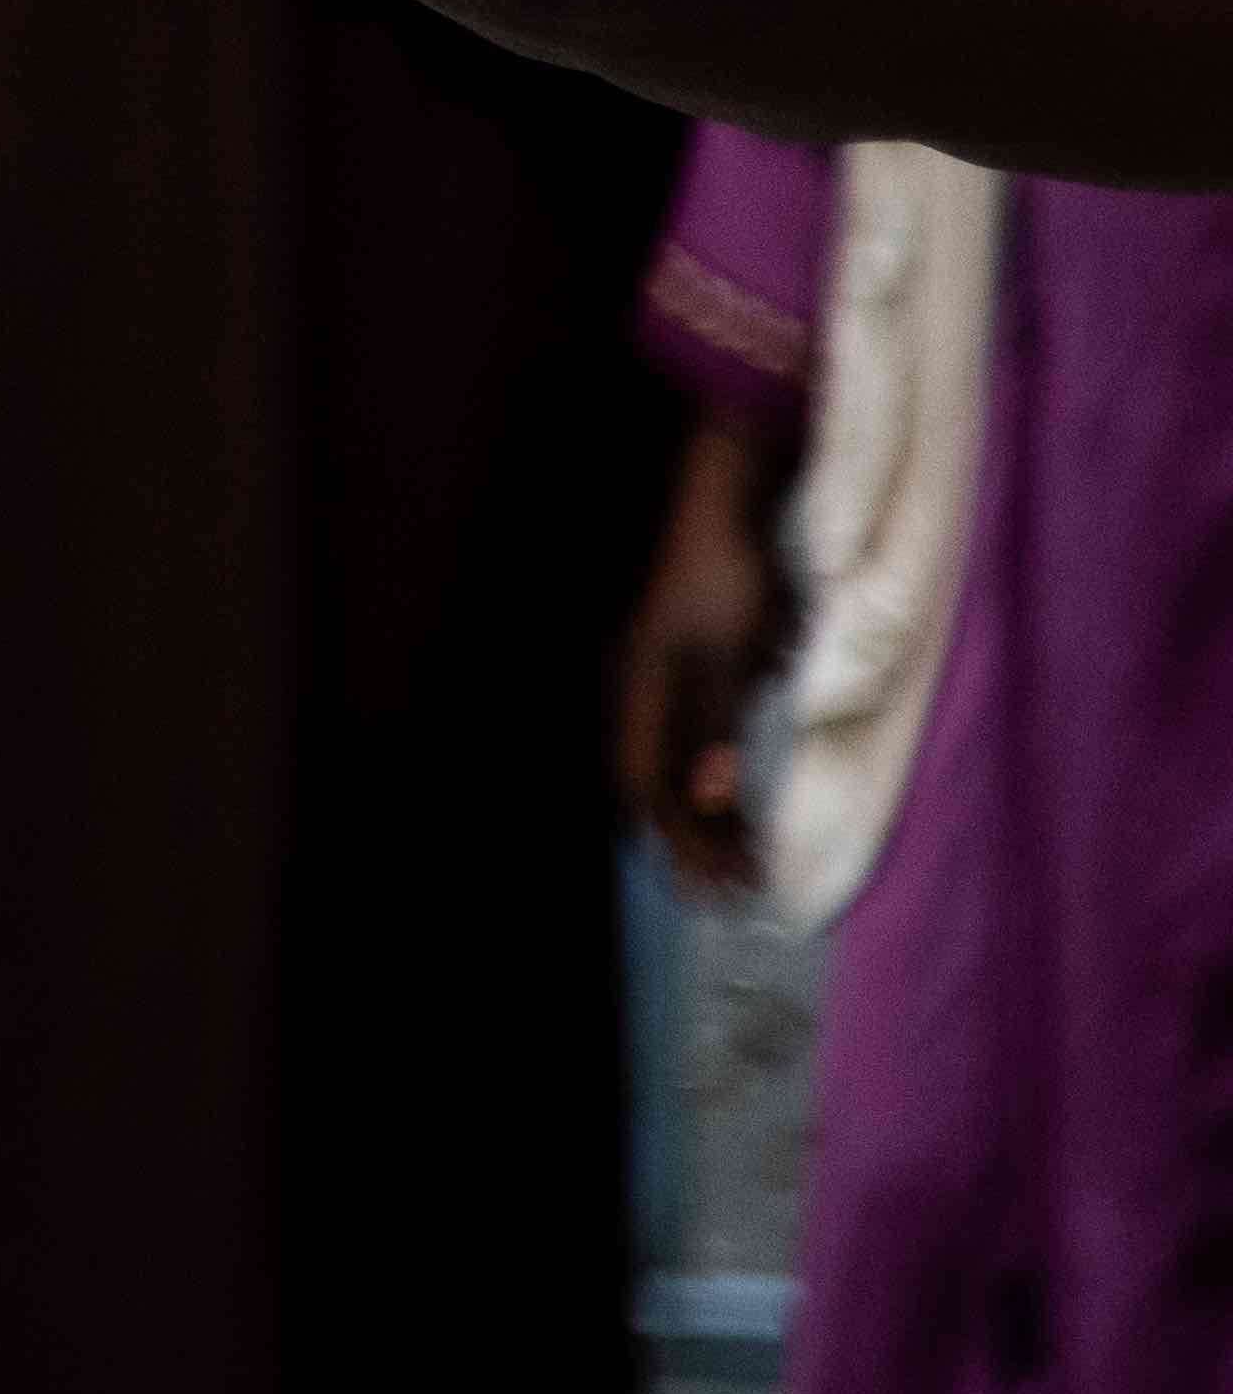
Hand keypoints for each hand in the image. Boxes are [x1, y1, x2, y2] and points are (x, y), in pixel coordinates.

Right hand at [620, 416, 796, 898]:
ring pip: (680, 768)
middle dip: (696, 842)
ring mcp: (670, 681)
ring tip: (749, 862)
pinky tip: (744, 805)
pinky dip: (720, 787)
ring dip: (711, 820)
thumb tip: (711, 799)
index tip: (724, 883)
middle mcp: (648, 692)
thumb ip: (716, 724)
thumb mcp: (726, 649)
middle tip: (742, 893)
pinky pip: (699, 746)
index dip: (680, 838)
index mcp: (643, 689)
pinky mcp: (698, 669)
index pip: (646, 784)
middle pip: (660, 784)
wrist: (728, 500)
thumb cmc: (728, 571)